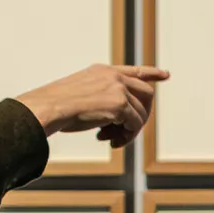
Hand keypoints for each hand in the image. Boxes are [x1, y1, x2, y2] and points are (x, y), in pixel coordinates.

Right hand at [15, 64, 169, 148]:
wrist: (48, 108)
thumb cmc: (55, 106)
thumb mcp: (78, 93)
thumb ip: (97, 97)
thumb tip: (112, 118)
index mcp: (102, 71)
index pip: (134, 70)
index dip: (151, 73)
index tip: (165, 76)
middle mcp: (114, 76)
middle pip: (146, 93)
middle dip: (141, 115)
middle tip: (127, 132)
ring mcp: (118, 89)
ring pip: (141, 112)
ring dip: (130, 130)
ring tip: (113, 140)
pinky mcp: (120, 105)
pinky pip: (135, 124)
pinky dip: (127, 136)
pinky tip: (110, 142)